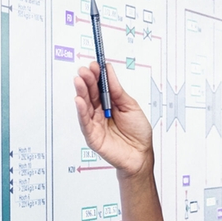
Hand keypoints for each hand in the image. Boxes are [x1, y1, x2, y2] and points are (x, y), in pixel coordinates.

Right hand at [73, 62, 152, 176]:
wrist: (142, 155)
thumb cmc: (138, 133)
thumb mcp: (130, 106)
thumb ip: (117, 91)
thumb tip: (108, 71)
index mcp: (109, 104)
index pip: (99, 87)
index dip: (96, 76)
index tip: (95, 65)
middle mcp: (100, 112)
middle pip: (90, 94)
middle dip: (87, 81)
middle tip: (85, 70)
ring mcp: (95, 123)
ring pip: (85, 105)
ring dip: (81, 92)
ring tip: (79, 80)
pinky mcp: (92, 135)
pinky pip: (85, 121)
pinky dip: (81, 110)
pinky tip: (79, 100)